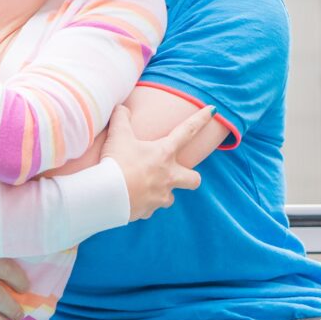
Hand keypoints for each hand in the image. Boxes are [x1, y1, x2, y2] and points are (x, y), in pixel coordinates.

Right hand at [103, 103, 209, 220]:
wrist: (106, 195)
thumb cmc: (115, 163)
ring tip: (145, 186)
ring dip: (162, 191)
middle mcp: (168, 176)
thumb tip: (122, 108)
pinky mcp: (148, 211)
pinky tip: (131, 198)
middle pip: (194, 179)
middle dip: (190, 177)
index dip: (201, 118)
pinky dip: (143, 203)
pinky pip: (150, 208)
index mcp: (164, 153)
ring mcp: (160, 196)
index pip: (187, 131)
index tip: (214, 110)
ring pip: (169, 196)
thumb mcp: (117, 136)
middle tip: (176, 173)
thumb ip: (121, 118)